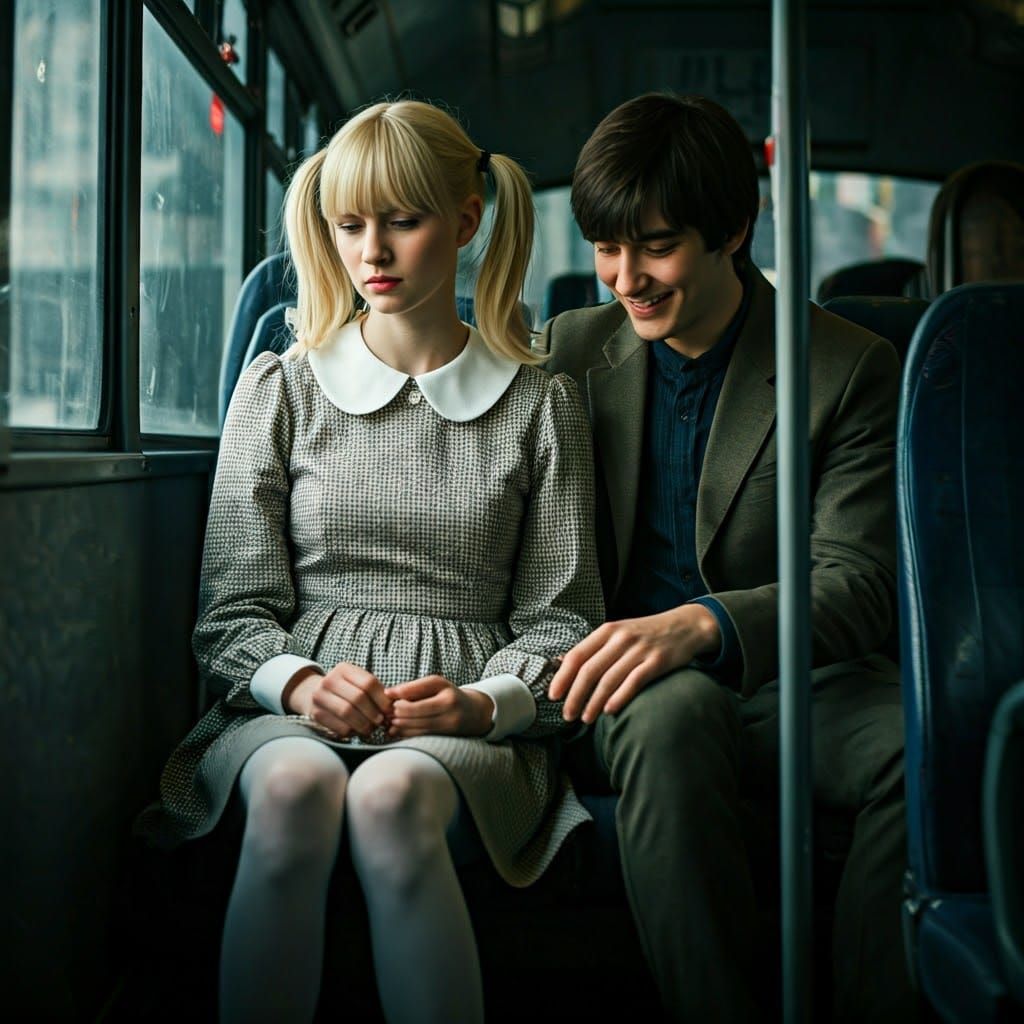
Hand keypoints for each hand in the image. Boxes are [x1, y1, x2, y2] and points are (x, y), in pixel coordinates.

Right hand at [283, 662, 391, 738]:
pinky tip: (357, 730)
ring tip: (371, 728)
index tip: (389, 710)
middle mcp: (329, 680)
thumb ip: (374, 691)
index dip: (382, 699)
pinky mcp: (315, 714)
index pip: (368, 683)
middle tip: (381, 722)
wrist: (311, 694)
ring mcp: (319, 696)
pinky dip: (352, 732)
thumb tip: (393, 706)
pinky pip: (339, 726)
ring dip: (364, 724)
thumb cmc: (344, 691)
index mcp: (343, 669)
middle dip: (374, 713)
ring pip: (348, 713)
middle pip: (358, 698)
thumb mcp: (356, 683)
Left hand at [385, 675, 493, 738]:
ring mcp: (447, 730)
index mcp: (447, 699)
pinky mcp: (443, 740)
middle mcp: (450, 715)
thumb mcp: (436, 684)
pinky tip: (397, 730)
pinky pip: (419, 738)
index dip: (397, 703)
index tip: (388, 699)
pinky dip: (405, 734)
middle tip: (386, 712)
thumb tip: (388, 693)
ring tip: (389, 722)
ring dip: (398, 726)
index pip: (415, 702)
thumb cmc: (450, 695)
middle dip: (396, 715)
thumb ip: (413, 687)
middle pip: (413, 717)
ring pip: (414, 730)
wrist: (474, 714)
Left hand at [547, 605, 720, 722]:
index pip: (577, 655)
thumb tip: (563, 665)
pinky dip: (619, 697)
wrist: (685, 626)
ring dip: (594, 702)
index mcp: (607, 631)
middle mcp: (621, 639)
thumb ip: (595, 648)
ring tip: (586, 718)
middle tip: (567, 715)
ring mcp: (640, 650)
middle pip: (590, 670)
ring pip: (609, 679)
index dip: (562, 677)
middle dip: (575, 695)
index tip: (553, 695)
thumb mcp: (619, 633)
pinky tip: (609, 711)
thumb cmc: (646, 634)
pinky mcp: (657, 662)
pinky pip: (634, 682)